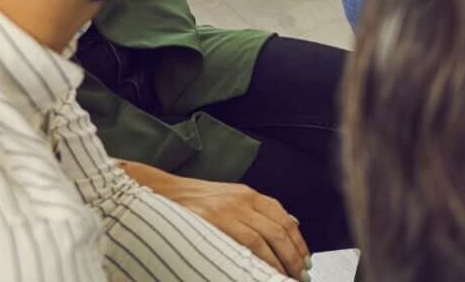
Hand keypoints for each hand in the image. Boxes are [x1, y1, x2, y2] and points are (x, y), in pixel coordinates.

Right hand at [137, 168, 309, 277]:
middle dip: (293, 256)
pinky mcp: (212, 221)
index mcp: (248, 195)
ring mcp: (227, 210)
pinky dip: (257, 259)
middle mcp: (242, 200)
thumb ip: (254, 212)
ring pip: (264, 239)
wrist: (160, 191)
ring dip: (278, 262)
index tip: (305, 260)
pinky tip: (261, 271)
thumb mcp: (229, 199)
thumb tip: (286, 227)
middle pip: (279, 230)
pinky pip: (243, 242)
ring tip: (284, 278)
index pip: (284, 218)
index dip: (298, 241)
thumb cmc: (193, 201)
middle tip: (299, 274)